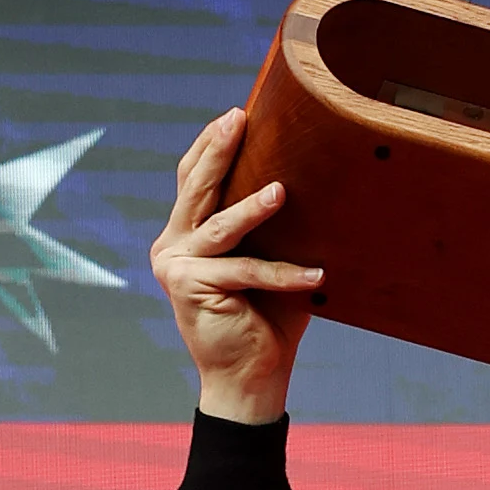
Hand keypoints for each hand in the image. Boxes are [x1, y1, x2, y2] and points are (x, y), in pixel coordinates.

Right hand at [150, 107, 321, 423]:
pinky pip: (246, 271)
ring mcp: (176, 266)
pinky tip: (316, 276)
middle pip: (195, 188)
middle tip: (237, 118)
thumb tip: (307, 174)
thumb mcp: (270, 258)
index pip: (193, 180)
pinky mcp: (190, 288)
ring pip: (218, 226)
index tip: (236, 113)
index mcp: (186, 234)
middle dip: (217, 150)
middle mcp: (172, 245)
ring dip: (252, 208)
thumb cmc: (267, 316)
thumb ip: (272, 223)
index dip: (210, 145)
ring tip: (281, 191)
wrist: (250, 377)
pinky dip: (283, 275)